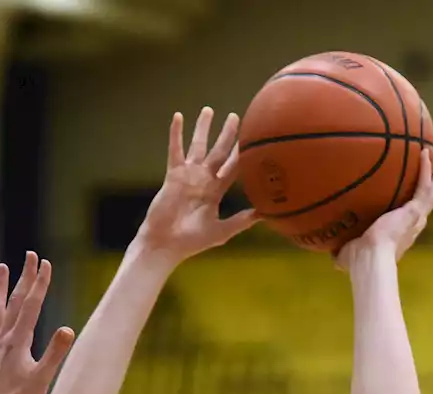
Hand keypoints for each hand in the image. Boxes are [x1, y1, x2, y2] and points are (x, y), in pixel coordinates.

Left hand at [0, 252, 75, 393]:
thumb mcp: (43, 378)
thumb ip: (55, 353)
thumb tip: (69, 329)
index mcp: (18, 341)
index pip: (32, 305)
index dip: (40, 283)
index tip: (46, 263)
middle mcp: (3, 337)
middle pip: (16, 300)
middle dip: (25, 276)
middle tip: (31, 255)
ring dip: (2, 286)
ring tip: (2, 268)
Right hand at [137, 109, 257, 262]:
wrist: (166, 243)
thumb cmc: (192, 242)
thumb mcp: (221, 231)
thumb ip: (242, 221)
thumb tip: (266, 215)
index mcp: (215, 191)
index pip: (232, 168)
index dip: (241, 154)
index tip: (253, 139)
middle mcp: (203, 180)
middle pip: (218, 152)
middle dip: (226, 135)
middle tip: (236, 117)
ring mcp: (188, 176)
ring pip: (198, 146)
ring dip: (202, 128)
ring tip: (208, 110)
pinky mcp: (173, 175)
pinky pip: (175, 150)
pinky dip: (176, 134)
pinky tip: (178, 116)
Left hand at [337, 149, 432, 268]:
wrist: (368, 258)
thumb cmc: (356, 261)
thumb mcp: (346, 254)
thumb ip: (340, 251)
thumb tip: (327, 253)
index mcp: (398, 237)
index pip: (407, 221)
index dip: (410, 209)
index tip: (409, 200)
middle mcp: (410, 228)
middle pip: (425, 205)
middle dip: (429, 189)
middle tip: (432, 174)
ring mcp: (415, 220)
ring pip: (430, 194)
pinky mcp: (414, 211)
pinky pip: (424, 187)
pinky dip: (426, 171)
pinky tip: (425, 154)